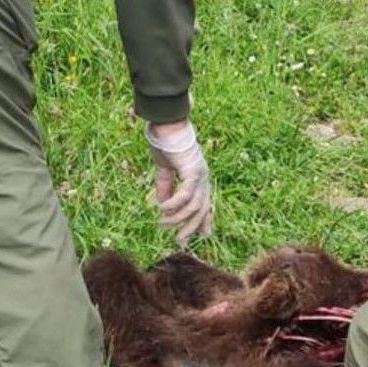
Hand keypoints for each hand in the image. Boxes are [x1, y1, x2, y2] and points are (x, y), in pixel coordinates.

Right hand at [145, 120, 212, 244]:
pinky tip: (162, 209)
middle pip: (202, 209)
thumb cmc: (165, 142)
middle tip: (180, 241)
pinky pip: (185, 195)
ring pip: (194, 206)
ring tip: (163, 224)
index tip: (202, 235)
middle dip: (191, 227)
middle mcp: (203, 178)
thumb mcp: (163, 169)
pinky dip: (174, 204)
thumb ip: (164, 186)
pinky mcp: (192, 171)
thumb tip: (162, 204)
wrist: (166, 124)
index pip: (205, 203)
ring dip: (178, 218)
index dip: (204, 220)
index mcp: (198, 177)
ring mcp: (200, 175)